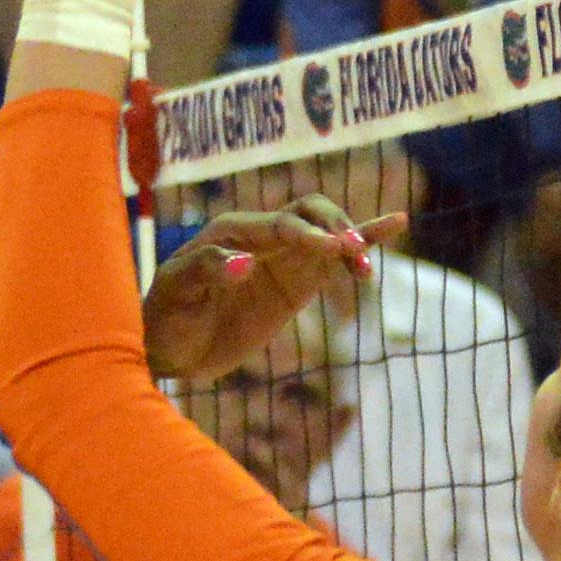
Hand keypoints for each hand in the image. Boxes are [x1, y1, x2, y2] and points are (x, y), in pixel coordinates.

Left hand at [142, 197, 391, 379]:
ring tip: (364, 265)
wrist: (171, 348)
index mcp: (232, 233)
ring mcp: (283, 257)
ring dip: (352, 238)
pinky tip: (394, 225)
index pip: (280, 224)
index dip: (308, 234)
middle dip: (335, 228)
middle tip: (350, 255)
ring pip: (328, 229)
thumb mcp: (175, 294)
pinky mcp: (298, 281)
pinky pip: (333, 258)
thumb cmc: (166, 317)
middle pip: (311, 213)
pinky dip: (363, 241)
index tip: (333, 250)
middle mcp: (262, 236)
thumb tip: (246, 263)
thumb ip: (206, 272)